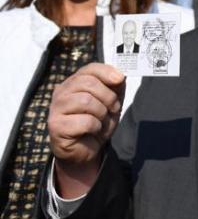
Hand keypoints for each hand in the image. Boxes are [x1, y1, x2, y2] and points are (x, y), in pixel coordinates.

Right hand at [48, 63, 124, 196]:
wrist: (86, 149)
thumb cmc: (97, 122)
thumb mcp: (111, 102)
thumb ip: (115, 87)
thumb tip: (119, 75)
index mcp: (74, 83)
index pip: (89, 69)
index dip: (106, 72)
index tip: (120, 79)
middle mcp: (61, 93)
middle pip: (89, 83)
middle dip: (108, 97)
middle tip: (112, 109)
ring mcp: (56, 109)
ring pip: (86, 101)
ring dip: (102, 113)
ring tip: (101, 121)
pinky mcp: (56, 126)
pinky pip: (85, 121)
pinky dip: (95, 127)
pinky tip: (92, 131)